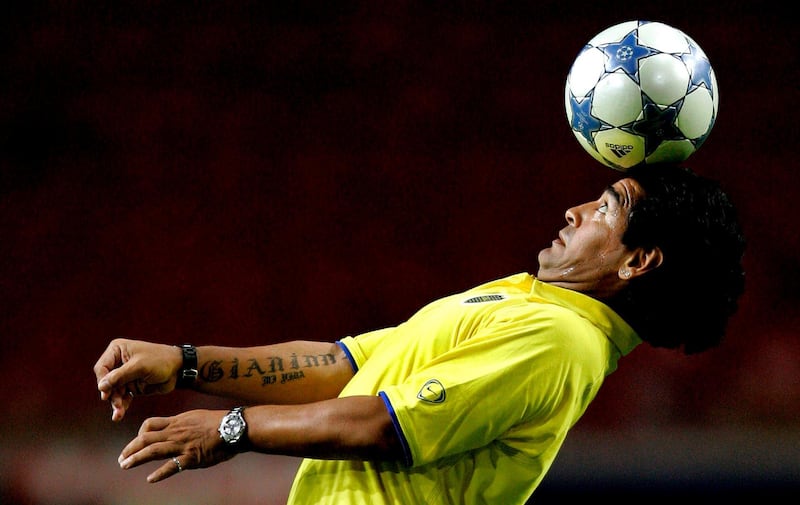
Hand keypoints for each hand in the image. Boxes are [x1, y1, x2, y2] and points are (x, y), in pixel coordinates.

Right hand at [94, 338, 181, 420]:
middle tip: (116, 405)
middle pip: (107, 382)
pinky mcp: (132, 385)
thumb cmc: (161, 360)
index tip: (106, 393)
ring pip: (114, 392)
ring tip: (118, 414)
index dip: (103, 381)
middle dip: (111, 394)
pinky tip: (120, 415)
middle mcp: (119, 362)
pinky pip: (123, 397)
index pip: (102, 368)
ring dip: (116, 403)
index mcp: (118, 350)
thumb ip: (119, 376)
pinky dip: (122, 405)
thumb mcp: (139, 366)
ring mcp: (125, 375)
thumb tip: (101, 386)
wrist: (179, 369)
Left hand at [118, 409, 235, 482]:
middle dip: (130, 448)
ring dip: (136, 458)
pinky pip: (172, 466)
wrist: (234, 427)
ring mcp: (182, 445)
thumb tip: (175, 428)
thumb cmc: (219, 422)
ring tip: (125, 465)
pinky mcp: (191, 457)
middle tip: (121, 458)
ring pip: (153, 450)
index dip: (139, 433)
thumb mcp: (196, 417)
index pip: (150, 424)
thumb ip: (183, 424)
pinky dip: (160, 473)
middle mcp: (176, 432)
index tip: (138, 441)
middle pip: (145, 438)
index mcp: (177, 421)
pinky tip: (150, 479)